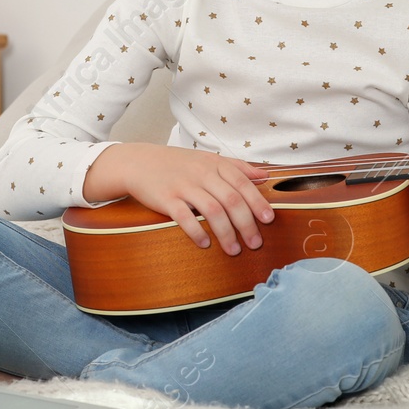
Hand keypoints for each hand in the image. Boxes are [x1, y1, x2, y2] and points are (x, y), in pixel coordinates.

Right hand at [84, 142, 273, 254]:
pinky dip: (196, 232)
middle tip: (255, 243)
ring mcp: (183, 186)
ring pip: (212, 210)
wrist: (139, 162)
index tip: (269, 220)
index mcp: (214, 164)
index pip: (242, 183)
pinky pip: (185, 217)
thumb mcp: (208, 158)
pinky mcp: (166, 199)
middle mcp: (202, 174)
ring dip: (226, 233)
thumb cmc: (178, 164)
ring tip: (234, 250)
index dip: (257, 202)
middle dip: (246, 224)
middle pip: (231, 200)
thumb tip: (265, 176)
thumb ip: (237, 167)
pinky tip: (205, 244)